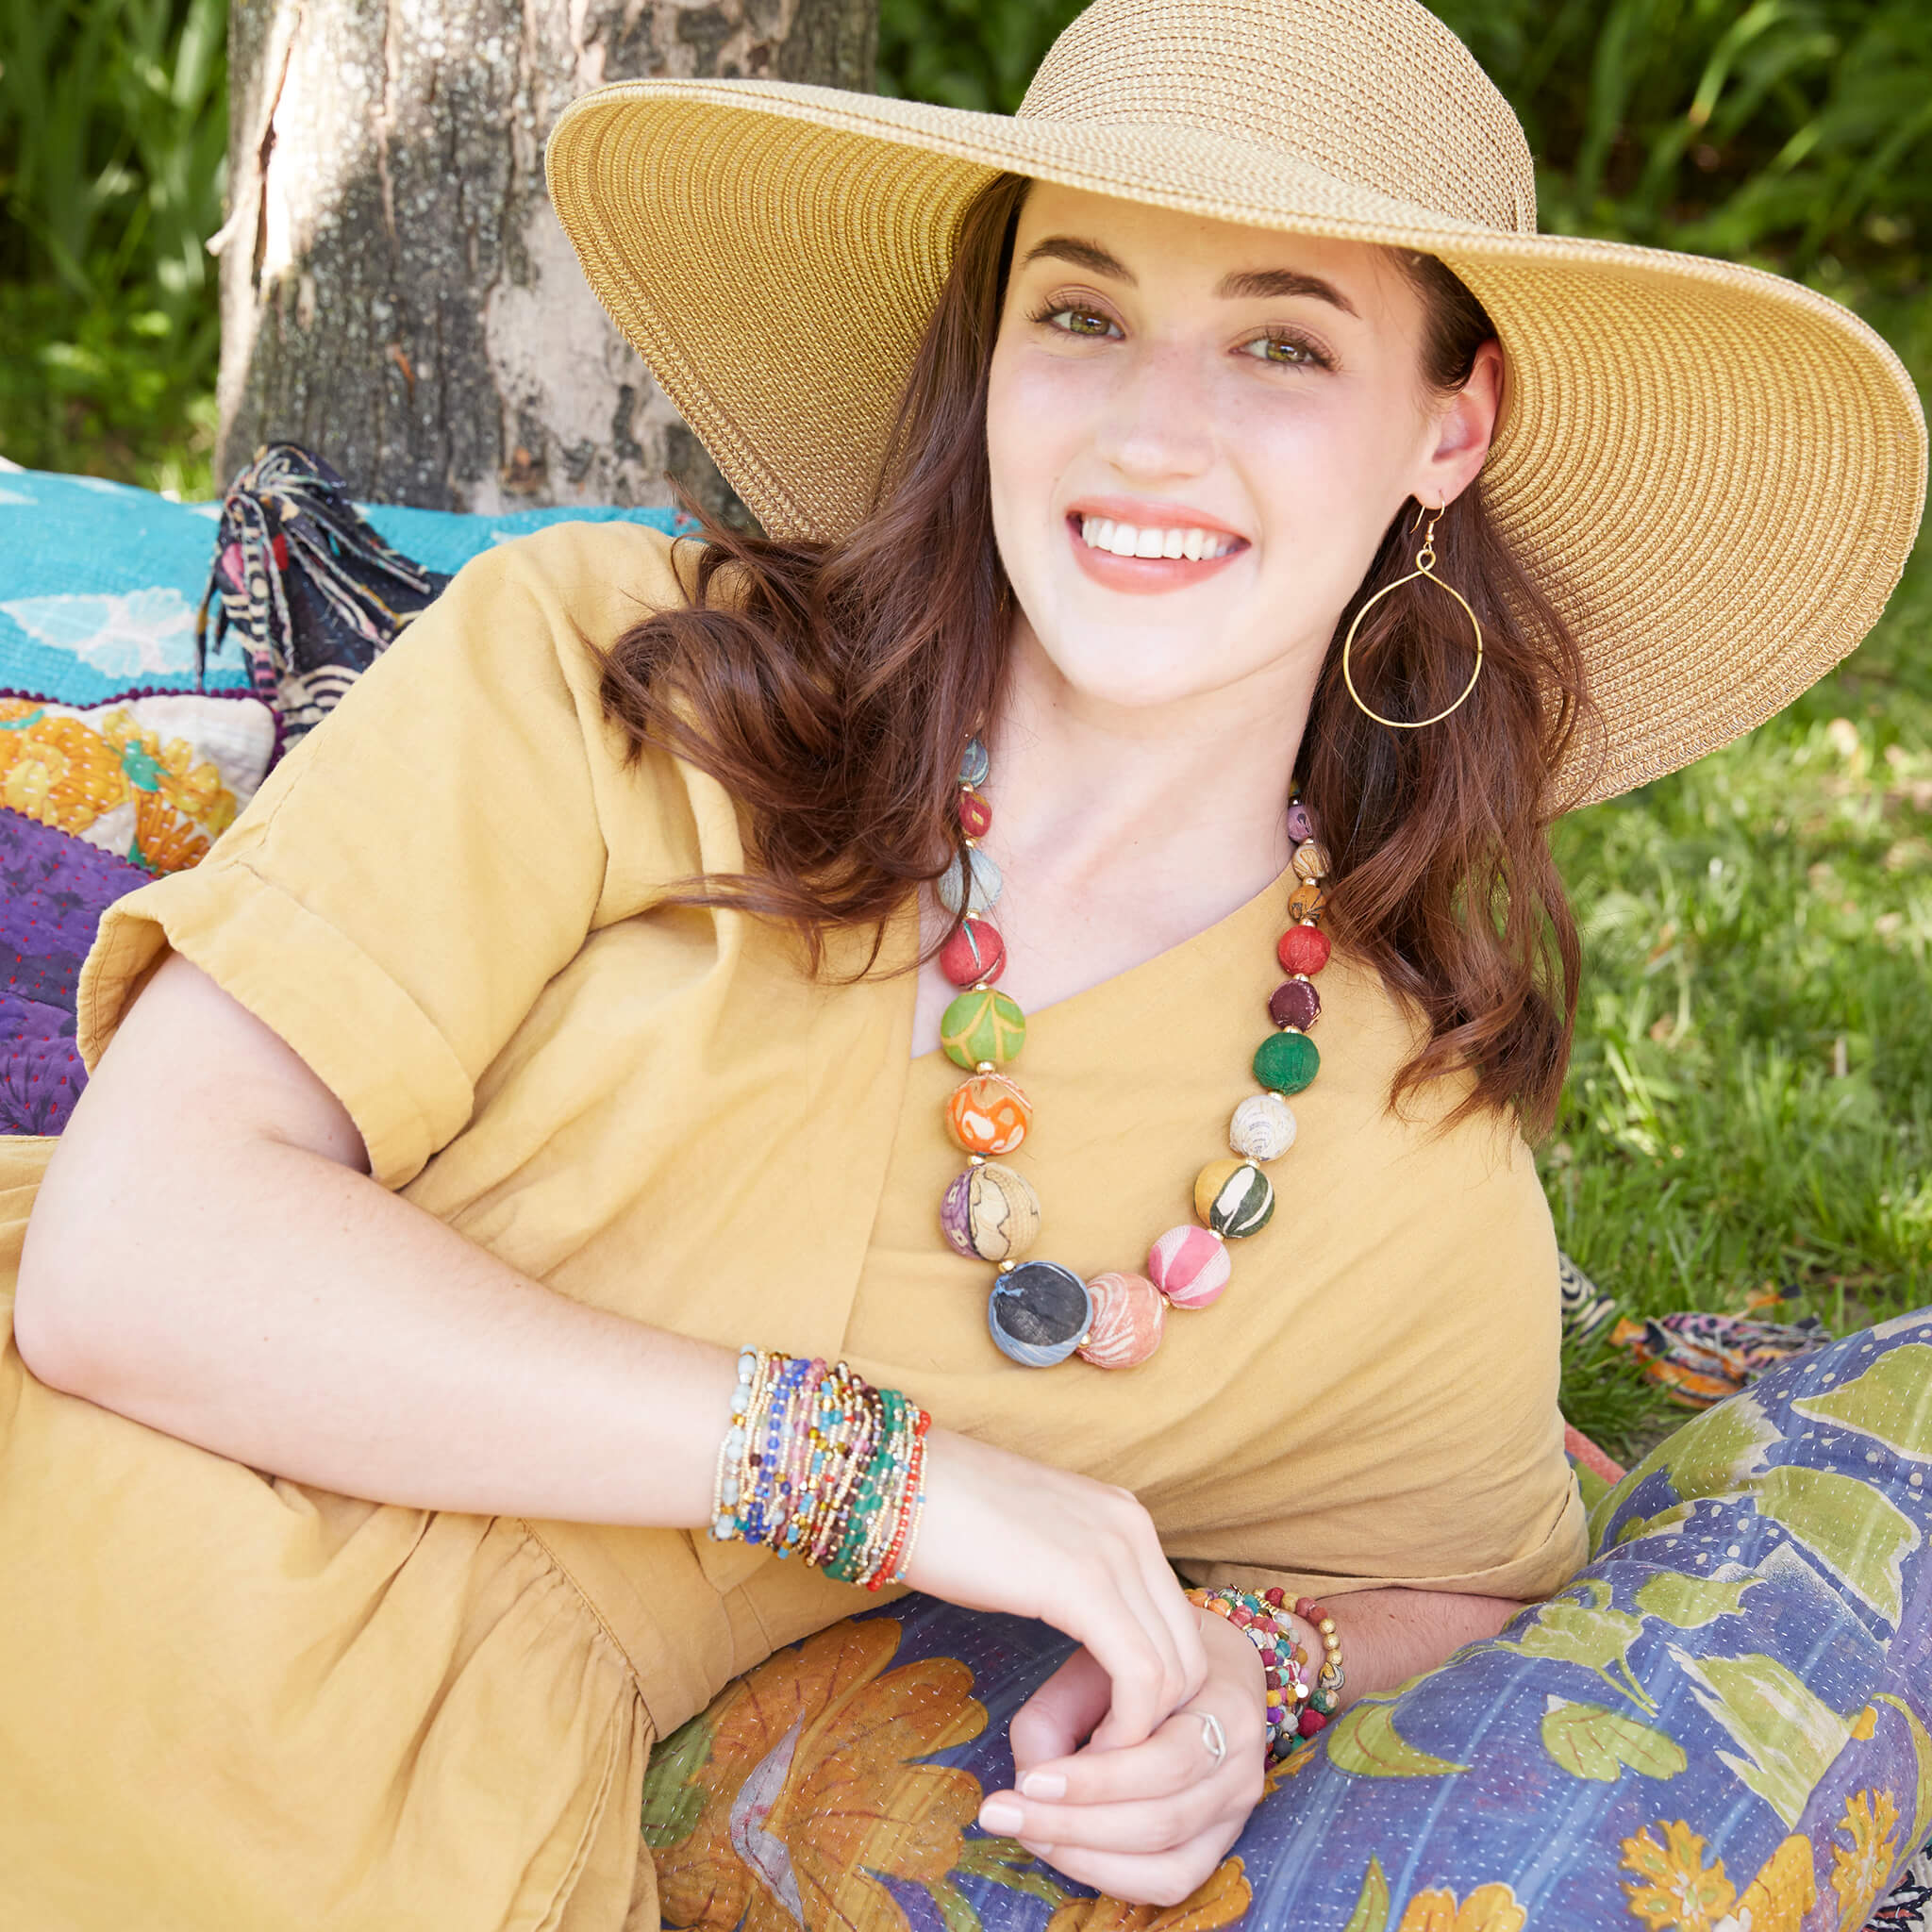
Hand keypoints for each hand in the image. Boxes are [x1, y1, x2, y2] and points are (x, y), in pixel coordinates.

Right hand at [900, 1426, 1206, 1750]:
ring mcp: (1115, 1552)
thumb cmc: (944, 1519)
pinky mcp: (1085, 1583)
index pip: (1177, 1626)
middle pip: (1189, 1655)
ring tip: (1086, 1770)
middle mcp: (1134, 1530)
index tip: (1107, 1737)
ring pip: (1174, 1673)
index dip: (1154, 1696)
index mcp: (1124, 1520)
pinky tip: (1082, 1756)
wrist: (894, 1479)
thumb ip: (1071, 1581)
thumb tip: (1084, 1635)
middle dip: (1156, 1725)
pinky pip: (1139, 1678)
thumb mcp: (1033, 1548)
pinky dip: (1122, 1731)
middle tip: (1102, 1767)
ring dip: (1137, 1738)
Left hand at [973, 1607, 1267, 1905]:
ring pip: (1165, 1863)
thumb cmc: (1146, 1656)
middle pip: (1160, 1821)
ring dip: (1084, 1855)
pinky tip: (1061, 1850)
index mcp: (1227, 1708)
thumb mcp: (1099, 1660)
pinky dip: (1110, 1874)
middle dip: (1073, 1825)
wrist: (1211, 1663)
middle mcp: (1242, 1769)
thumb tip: (1030, 1781)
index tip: (1028, 1779)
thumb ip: (1061, 1714)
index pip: (1164, 1763)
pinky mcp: (1220, 1844)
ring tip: (1025, 1831)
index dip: (1094, 1781)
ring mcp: (1235, 1812)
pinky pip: (1169, 1881)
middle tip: (1004, 1813)